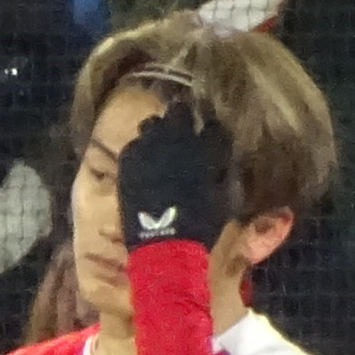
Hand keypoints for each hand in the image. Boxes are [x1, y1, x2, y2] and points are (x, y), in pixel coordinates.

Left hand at [110, 103, 228, 252]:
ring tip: (160, 145)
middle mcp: (178, 140)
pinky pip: (134, 144)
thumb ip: (224, 174)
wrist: (164, 243)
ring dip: (158, 131)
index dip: (212, 132)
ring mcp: (150, 147)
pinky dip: (140, 151)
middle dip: (183, 118)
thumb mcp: (225, 199)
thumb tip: (222, 163)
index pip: (214, 126)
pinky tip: (143, 163)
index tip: (210, 139)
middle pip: (180, 111)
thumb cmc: (201, 225)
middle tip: (182, 132)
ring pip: (152, 123)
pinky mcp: (129, 160)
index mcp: (207, 148)